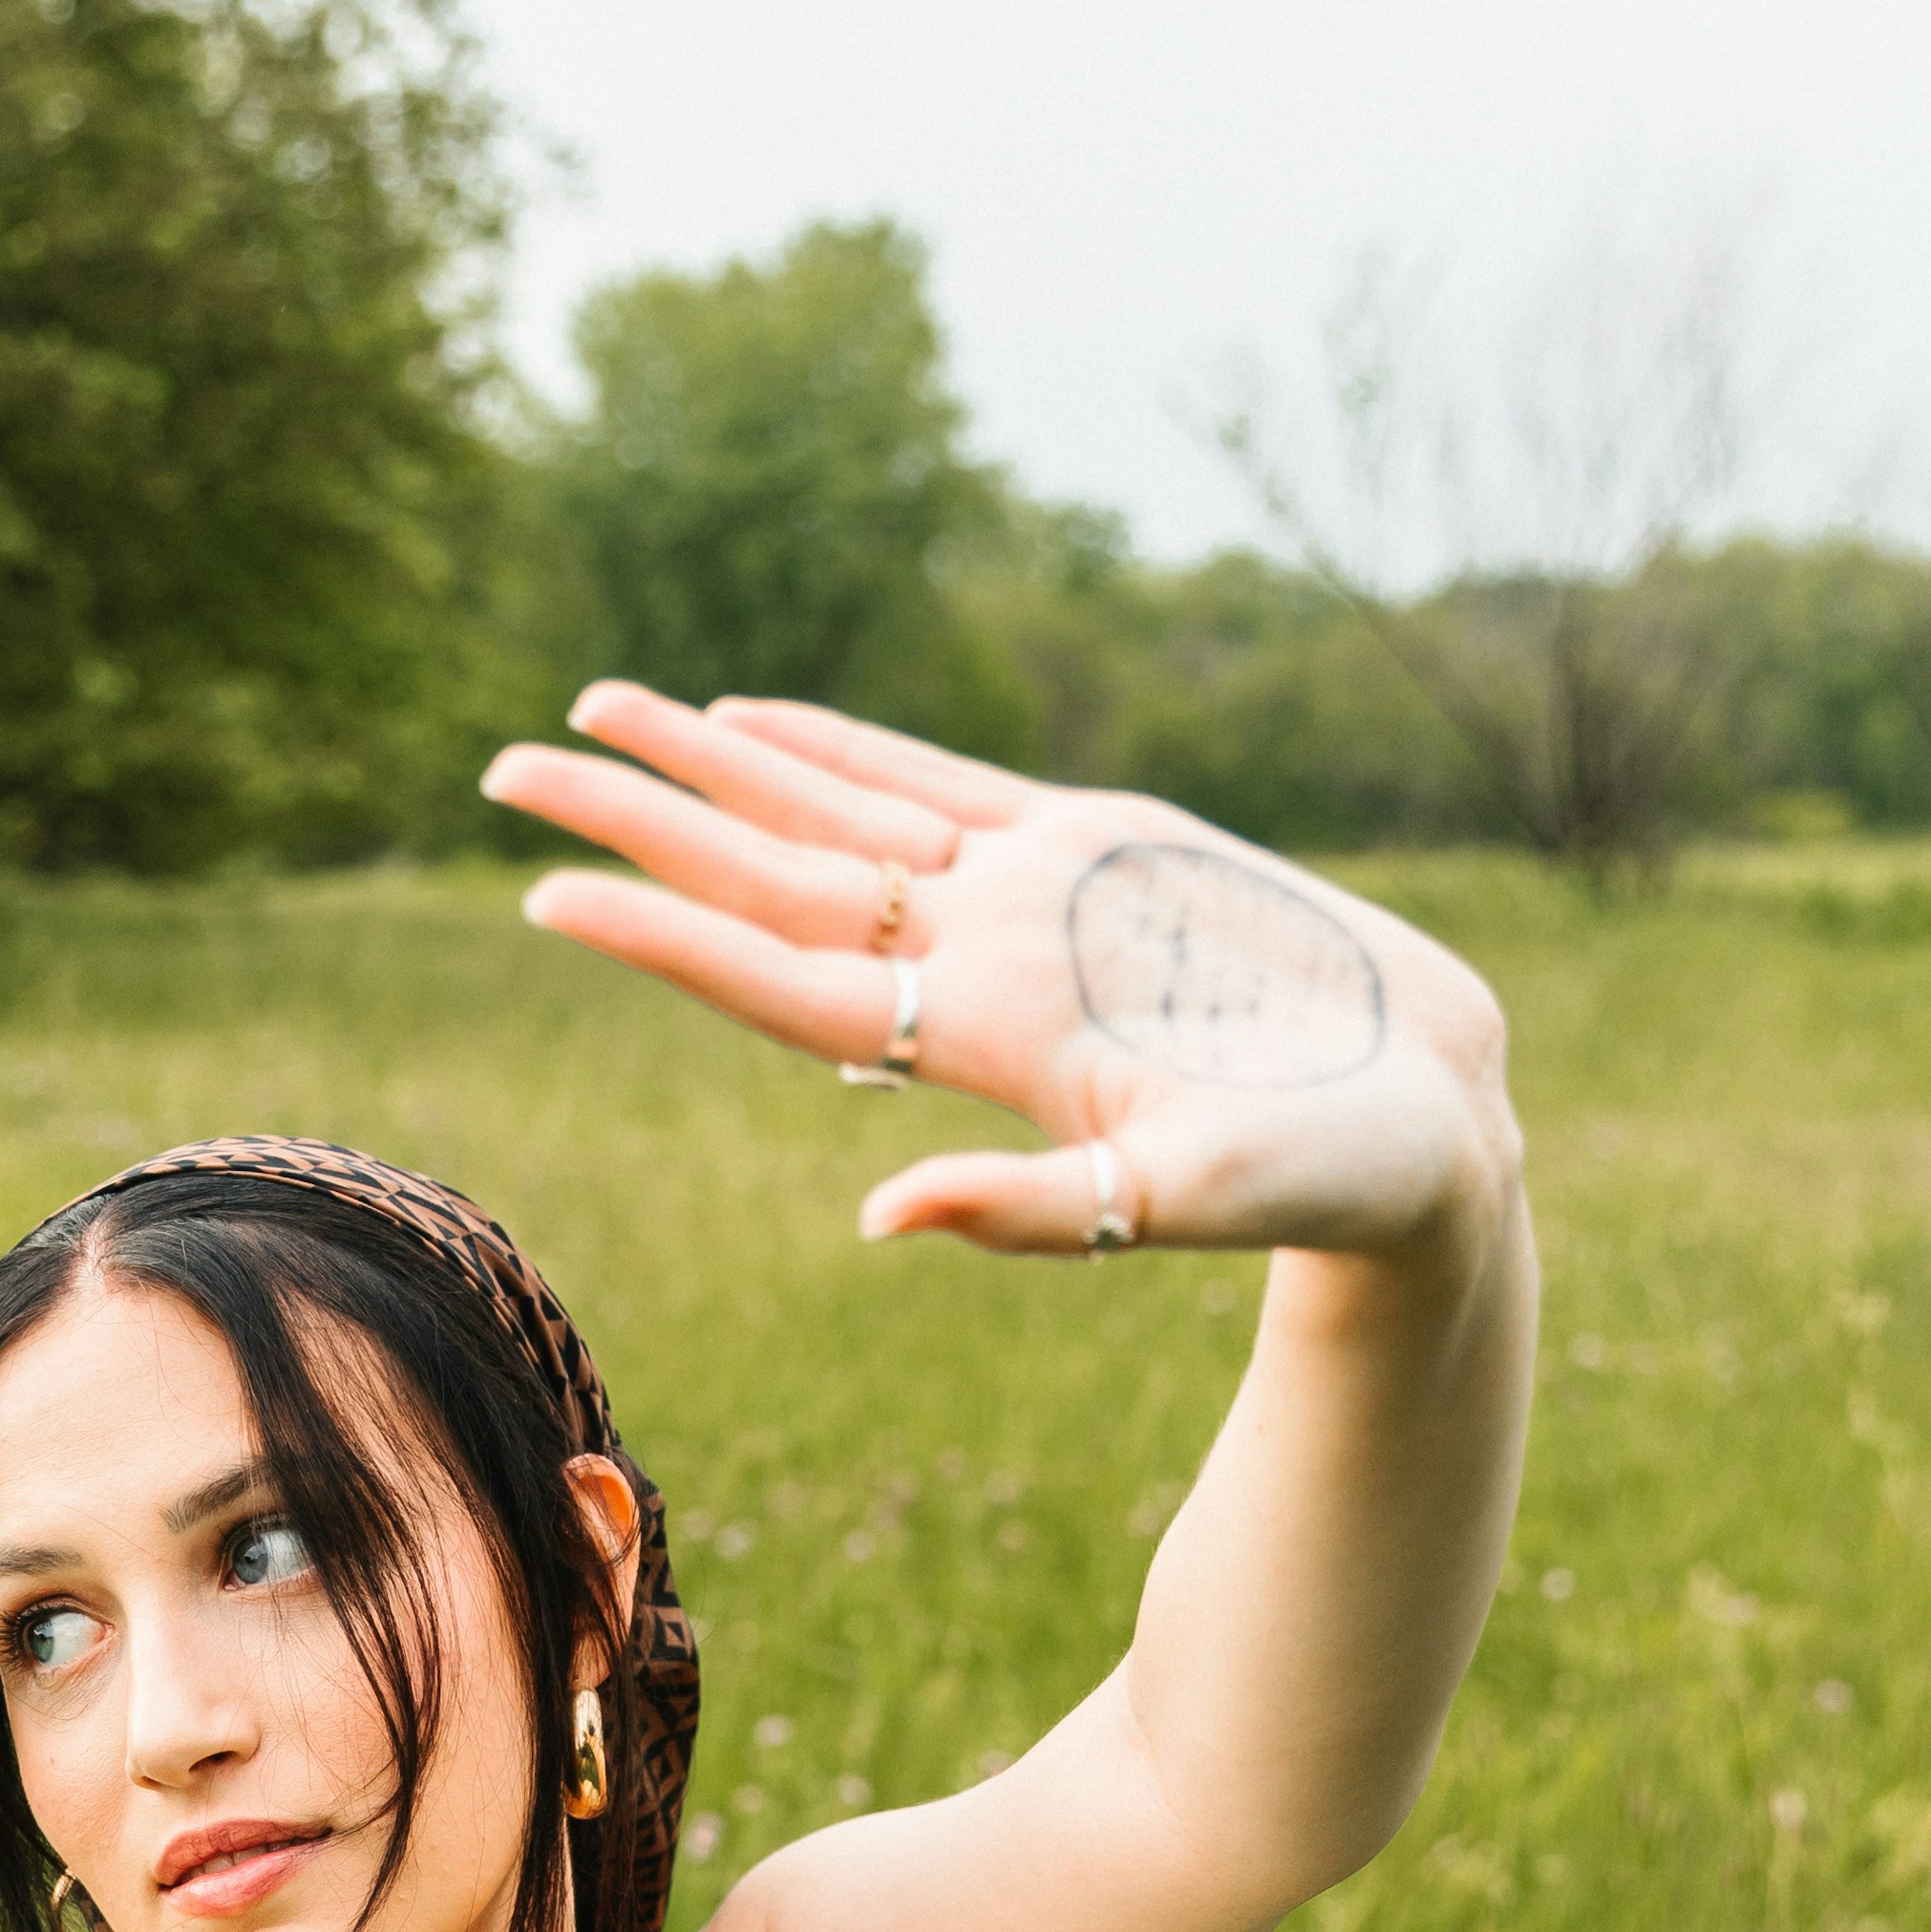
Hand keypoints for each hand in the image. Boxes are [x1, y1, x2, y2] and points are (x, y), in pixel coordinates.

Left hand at [482, 683, 1522, 1271]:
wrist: (1428, 1141)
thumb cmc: (1325, 1189)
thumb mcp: (1186, 1201)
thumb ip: (1035, 1213)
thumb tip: (876, 1217)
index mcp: (987, 1040)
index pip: (786, 981)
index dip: (669, 933)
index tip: (543, 894)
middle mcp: (979, 966)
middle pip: (772, 883)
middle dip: (640, 821)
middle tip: (502, 767)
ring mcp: (1028, 901)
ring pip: (830, 820)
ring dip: (712, 769)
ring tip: (592, 714)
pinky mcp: (1095, 850)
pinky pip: (931, 783)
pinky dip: (835, 751)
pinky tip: (750, 722)